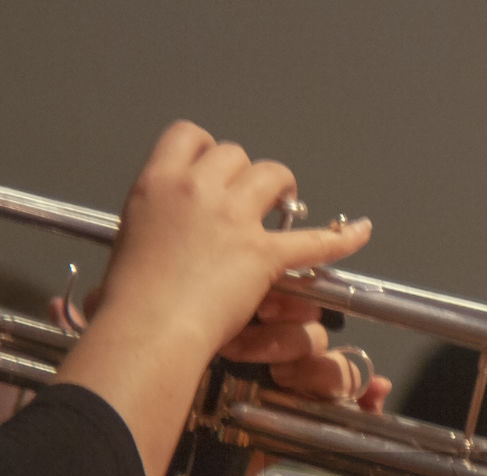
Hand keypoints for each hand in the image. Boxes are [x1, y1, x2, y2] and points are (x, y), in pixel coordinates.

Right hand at [91, 120, 370, 365]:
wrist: (147, 329)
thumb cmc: (128, 300)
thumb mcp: (126, 245)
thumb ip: (147, 229)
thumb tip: (145, 248)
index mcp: (157, 183)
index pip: (188, 136)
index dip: (205, 150)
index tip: (210, 168)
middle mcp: (197, 190)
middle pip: (235, 155)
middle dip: (243, 175)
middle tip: (247, 200)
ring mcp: (234, 220)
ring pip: (272, 175)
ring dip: (281, 188)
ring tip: (283, 206)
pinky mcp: (263, 255)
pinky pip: (313, 239)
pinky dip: (341, 237)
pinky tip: (360, 231)